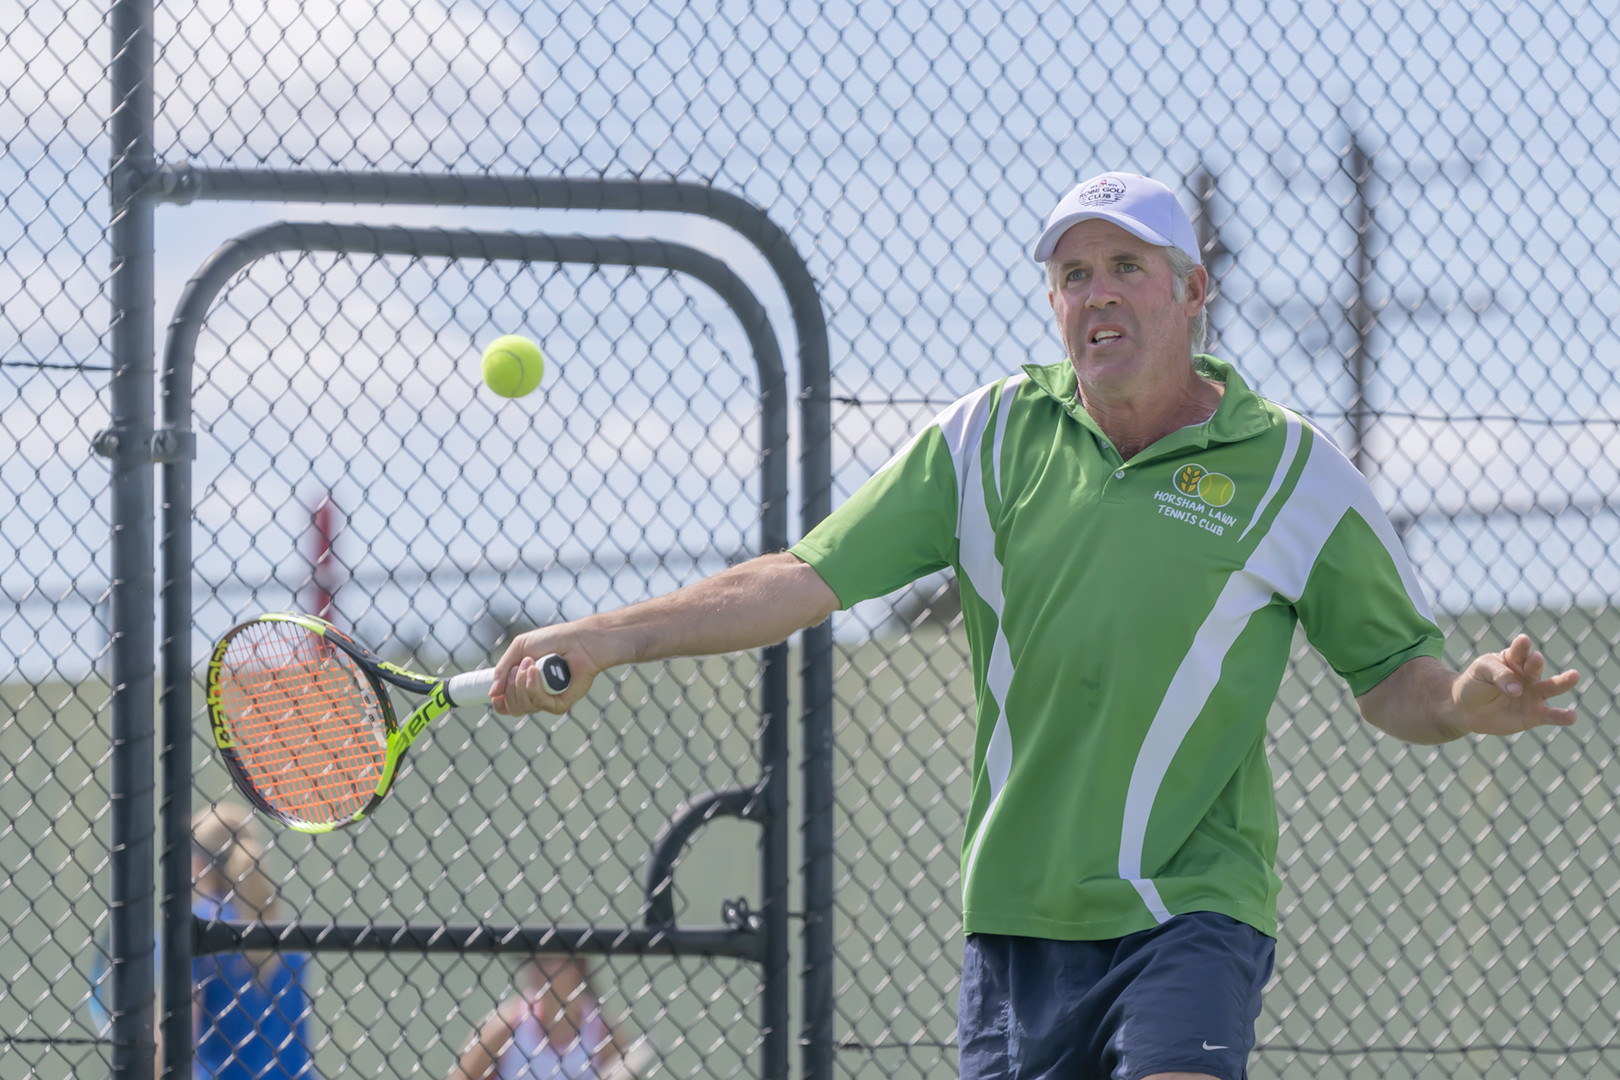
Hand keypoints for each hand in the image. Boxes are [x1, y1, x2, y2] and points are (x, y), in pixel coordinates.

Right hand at [490, 626, 601, 716]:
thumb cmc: (552, 640)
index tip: (497, 692)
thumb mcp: (519, 648)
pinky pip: (540, 704)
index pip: (505, 705)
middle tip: (522, 665)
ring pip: (523, 707)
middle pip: (512, 707)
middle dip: (511, 686)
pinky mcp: (560, 703)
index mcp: (523, 684)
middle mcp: (534, 695)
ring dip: (521, 683)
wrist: (578, 640)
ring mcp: (547, 700)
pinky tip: (537, 671)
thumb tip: (492, 694)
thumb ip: (501, 670)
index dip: (499, 702)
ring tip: (532, 664)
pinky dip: (534, 687)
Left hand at [1453, 634, 1579, 736]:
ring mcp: (1533, 694)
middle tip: (1535, 659)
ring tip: (1574, 676)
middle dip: (1535, 662)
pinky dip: (1562, 716)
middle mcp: (1528, 675)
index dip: (1521, 646)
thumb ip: (1500, 676)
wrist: (1466, 708)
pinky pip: (1551, 715)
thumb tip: (1518, 690)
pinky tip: (1572, 716)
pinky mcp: (1534, 715)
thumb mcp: (1481, 671)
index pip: (1519, 650)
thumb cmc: (1475, 683)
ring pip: (1551, 688)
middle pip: (1535, 667)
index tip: (1522, 641)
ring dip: (1563, 682)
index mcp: (1514, 659)